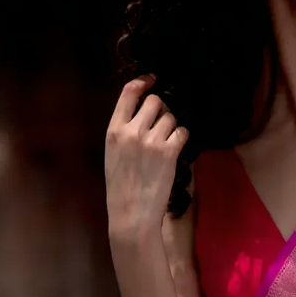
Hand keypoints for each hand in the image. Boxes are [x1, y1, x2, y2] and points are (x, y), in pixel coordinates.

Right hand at [105, 75, 188, 245]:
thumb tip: (142, 115)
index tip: (152, 81)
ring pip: (171, 117)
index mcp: (114, 130)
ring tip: (167, 144)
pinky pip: (182, 132)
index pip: (129, 92)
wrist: (131, 215)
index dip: (143, 82)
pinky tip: (176, 149)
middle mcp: (132, 131)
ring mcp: (152, 141)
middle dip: (162, 109)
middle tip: (162, 124)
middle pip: (155, 101)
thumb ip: (124, 132)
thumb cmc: (121, 189)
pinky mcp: (169, 153)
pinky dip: (182, 138)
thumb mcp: (113, 154)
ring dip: (172, 127)